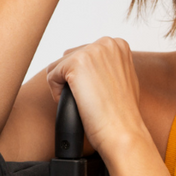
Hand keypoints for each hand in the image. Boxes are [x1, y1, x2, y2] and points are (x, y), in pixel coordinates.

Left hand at [43, 37, 146, 156]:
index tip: (95, 93)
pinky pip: (51, 76)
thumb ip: (109, 67)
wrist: (123, 132)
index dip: (85, 78)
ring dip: (65, 87)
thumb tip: (93, 68)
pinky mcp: (76, 63)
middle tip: (89, 100)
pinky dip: (57, 94)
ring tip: (83, 102)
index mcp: (118, 45)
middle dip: (73, 80)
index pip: (84, 54)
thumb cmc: (123, 114)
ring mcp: (91, 51)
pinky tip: (76, 104)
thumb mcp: (124, 80)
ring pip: (59, 66)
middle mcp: (106, 43)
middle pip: (69, 58)